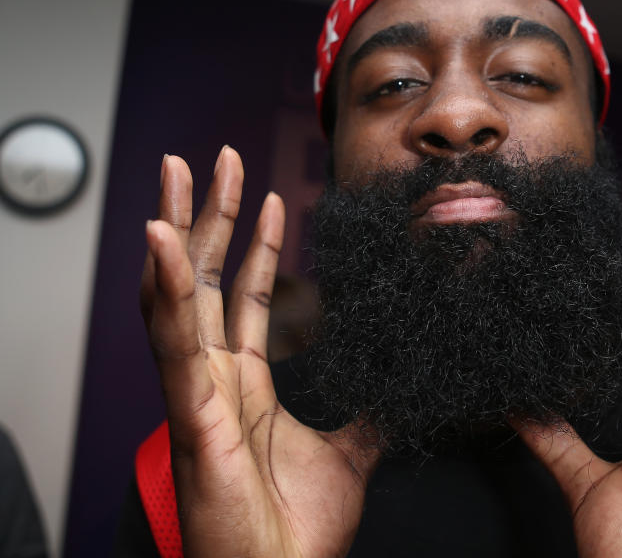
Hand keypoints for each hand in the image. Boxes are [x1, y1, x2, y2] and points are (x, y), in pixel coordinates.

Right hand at [140, 147, 378, 556]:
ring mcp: (198, 392)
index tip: (268, 198)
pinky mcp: (192, 414)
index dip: (255, 245)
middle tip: (216, 160)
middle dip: (210, 217)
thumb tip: (400, 383)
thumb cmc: (295, 529)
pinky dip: (167, 287)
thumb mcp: (348, 454)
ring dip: (180, 231)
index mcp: (244, 383)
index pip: (246, 296)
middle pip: (207, 279)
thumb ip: (369, 414)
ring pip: (179, 295)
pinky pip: (175, 341)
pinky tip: (162, 240)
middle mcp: (214, 378)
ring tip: (181, 174)